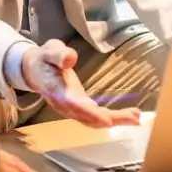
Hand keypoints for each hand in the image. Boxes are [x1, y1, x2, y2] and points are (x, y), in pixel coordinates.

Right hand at [22, 39, 140, 127]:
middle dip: (110, 119)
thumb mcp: (49, 50)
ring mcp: (71, 109)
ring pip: (93, 120)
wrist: (35, 71)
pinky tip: (128, 116)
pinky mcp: (79, 109)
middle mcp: (64, 104)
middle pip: (87, 116)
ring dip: (115, 120)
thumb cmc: (44, 59)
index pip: (72, 103)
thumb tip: (70, 59)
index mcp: (55, 89)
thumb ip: (58, 54)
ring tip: (136, 117)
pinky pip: (95, 118)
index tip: (105, 119)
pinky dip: (112, 119)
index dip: (88, 111)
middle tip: (134, 118)